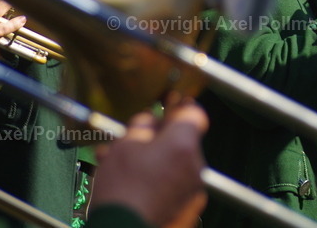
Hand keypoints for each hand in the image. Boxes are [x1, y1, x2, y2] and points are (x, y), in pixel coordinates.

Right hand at [91, 103, 208, 227]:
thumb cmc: (121, 190)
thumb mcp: (124, 146)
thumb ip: (142, 126)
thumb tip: (150, 121)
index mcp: (183, 144)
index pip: (193, 113)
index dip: (179, 107)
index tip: (169, 105)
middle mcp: (195, 166)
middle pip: (182, 141)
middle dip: (159, 139)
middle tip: (135, 139)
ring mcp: (193, 191)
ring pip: (175, 165)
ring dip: (155, 161)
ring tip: (124, 166)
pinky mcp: (187, 210)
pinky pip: (174, 187)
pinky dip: (158, 182)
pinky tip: (133, 185)